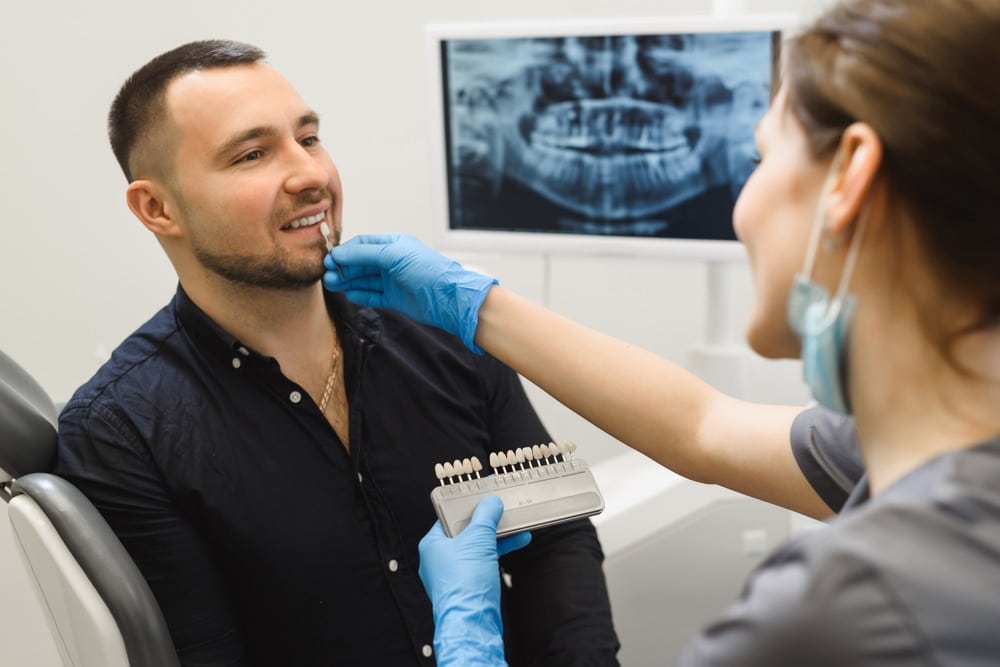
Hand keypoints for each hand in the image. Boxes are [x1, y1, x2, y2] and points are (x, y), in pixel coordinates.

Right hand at [323, 234, 496, 352]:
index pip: (363, 244)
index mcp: (393, 244)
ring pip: (365, 279)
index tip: (330, 258)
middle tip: (328, 275)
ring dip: (348, 281)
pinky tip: (348, 293)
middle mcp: (392, 261)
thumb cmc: (426, 270)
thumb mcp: (393, 255)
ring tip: (333, 284)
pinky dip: (360, 294)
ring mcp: (393, 280)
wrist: (447, 297)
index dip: (346, 251)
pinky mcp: (394, 298)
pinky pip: (372, 295)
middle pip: (361, 262)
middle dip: (344, 268)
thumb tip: (339, 253)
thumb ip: (364, 254)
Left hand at [418, 496, 530, 666]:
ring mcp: (452, 574)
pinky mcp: (467, 586)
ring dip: (498, 537)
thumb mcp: (478, 540)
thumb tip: (490, 503)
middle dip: (488, 522)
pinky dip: (498, 552)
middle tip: (503, 511)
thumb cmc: (465, 583)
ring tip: (517, 526)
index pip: (449, 517)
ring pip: (476, 547)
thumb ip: (485, 517)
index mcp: (432, 544)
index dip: (468, 507)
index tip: (484, 498)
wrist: (471, 623)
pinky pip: (483, 561)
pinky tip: (517, 542)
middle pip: (465, 531)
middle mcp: (439, 559)